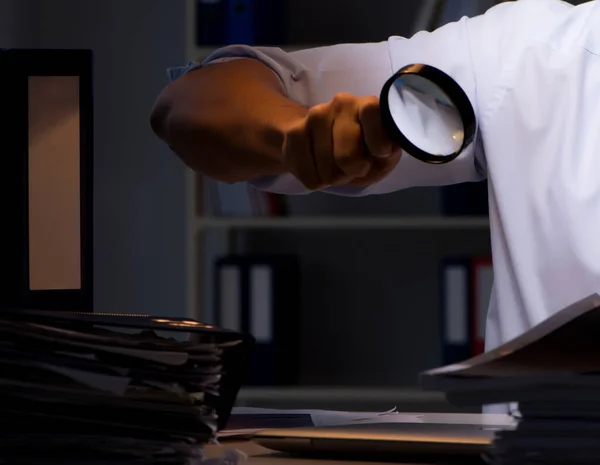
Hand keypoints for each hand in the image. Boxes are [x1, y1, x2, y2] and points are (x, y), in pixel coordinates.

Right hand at [282, 93, 401, 189]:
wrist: (322, 141)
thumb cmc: (361, 149)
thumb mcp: (383, 155)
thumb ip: (388, 152)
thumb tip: (384, 150)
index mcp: (367, 106)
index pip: (371, 112)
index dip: (377, 140)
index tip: (380, 153)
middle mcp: (340, 104)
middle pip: (346, 156)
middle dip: (353, 171)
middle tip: (355, 166)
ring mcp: (314, 116)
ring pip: (326, 171)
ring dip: (334, 178)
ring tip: (336, 166)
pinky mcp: (294, 133)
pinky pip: (310, 177)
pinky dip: (317, 181)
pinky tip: (318, 167)